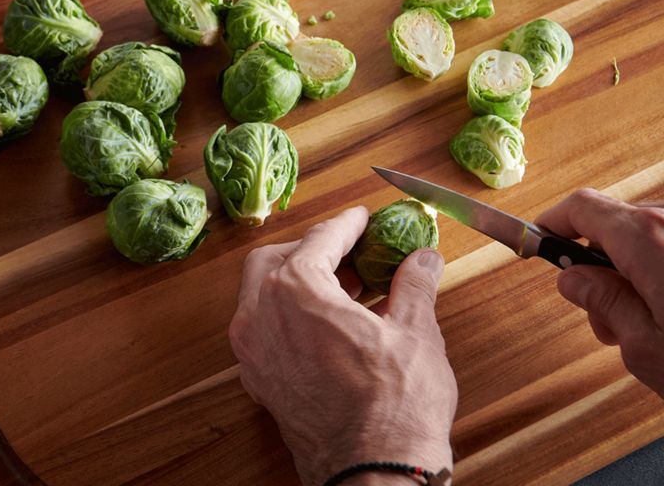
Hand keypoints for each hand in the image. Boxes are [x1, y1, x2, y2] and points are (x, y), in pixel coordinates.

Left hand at [228, 206, 456, 485]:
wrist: (374, 477)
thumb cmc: (394, 409)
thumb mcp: (414, 332)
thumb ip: (413, 284)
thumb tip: (423, 257)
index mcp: (294, 292)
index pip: (319, 240)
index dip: (345, 224)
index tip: (361, 218)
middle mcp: (260, 316)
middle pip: (276, 259)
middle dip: (311, 249)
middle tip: (348, 252)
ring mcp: (253, 352)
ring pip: (262, 293)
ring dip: (299, 281)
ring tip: (346, 289)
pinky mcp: (258, 381)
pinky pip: (265, 328)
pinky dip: (290, 313)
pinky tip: (329, 323)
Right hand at [536, 189, 663, 396]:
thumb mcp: (647, 347)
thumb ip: (603, 302)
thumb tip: (572, 279)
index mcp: (649, 238)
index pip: (583, 207)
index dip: (553, 222)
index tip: (538, 243)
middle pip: (617, 224)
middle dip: (598, 265)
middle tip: (600, 318)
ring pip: (650, 237)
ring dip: (633, 272)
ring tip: (641, 327)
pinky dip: (662, 271)